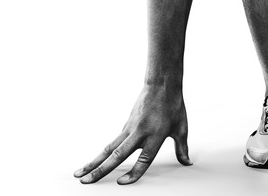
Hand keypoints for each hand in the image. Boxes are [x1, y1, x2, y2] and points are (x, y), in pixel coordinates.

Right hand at [73, 85, 191, 183]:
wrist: (161, 84)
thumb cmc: (172, 105)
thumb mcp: (181, 128)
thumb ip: (182, 148)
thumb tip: (187, 162)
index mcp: (156, 135)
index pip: (143, 159)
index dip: (133, 173)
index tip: (121, 183)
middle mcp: (139, 133)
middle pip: (117, 155)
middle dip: (100, 170)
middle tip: (86, 181)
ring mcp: (130, 129)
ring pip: (109, 148)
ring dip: (93, 162)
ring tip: (80, 174)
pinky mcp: (125, 125)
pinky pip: (112, 142)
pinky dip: (103, 153)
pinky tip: (93, 163)